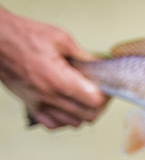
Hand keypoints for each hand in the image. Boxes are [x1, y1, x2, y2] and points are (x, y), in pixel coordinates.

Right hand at [0, 8, 107, 128]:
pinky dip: (64, 119)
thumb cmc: (22, 36)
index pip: (94, 102)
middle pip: (88, 116)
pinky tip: (67, 106)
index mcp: (59, 79)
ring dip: (83, 113)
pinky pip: (53, 124)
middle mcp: (49, 96)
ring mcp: (38, 103)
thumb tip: (100, 65)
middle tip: (100, 92)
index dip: (105, 95)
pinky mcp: (29, 105)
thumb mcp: (61, 38)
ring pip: (73, 123)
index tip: (106, 87)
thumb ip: (84, 56)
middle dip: (99, 105)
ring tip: (84, 98)